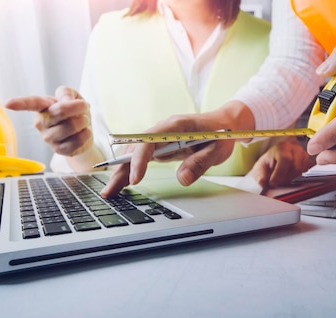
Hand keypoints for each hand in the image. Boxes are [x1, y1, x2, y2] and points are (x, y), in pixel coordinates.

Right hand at [5, 86, 92, 156]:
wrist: (85, 131)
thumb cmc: (75, 111)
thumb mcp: (72, 96)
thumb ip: (66, 93)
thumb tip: (65, 101)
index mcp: (42, 107)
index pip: (31, 103)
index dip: (20, 103)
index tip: (8, 103)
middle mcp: (41, 123)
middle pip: (61, 111)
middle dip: (78, 108)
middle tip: (83, 108)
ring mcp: (49, 138)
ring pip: (71, 126)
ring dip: (84, 121)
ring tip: (83, 121)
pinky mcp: (59, 150)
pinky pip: (77, 141)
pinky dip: (86, 134)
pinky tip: (84, 132)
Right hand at [100, 102, 253, 197]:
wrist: (225, 124)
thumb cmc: (222, 135)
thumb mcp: (217, 150)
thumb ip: (200, 163)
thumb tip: (182, 179)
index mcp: (174, 126)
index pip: (148, 141)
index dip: (139, 160)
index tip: (136, 179)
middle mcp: (162, 130)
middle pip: (134, 148)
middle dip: (120, 168)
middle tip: (109, 190)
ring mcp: (158, 138)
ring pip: (133, 153)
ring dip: (120, 170)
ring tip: (109, 191)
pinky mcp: (159, 146)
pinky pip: (140, 157)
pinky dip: (129, 170)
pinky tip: (121, 184)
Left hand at [249, 138, 314, 189]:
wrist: (274, 161)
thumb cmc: (268, 163)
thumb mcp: (260, 169)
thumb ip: (260, 175)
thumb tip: (262, 182)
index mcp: (282, 147)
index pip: (285, 159)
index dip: (279, 173)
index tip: (273, 182)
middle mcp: (295, 149)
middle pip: (295, 167)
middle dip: (284, 178)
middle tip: (276, 180)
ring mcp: (303, 155)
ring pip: (300, 172)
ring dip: (290, 178)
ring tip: (282, 177)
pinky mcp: (309, 162)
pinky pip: (305, 173)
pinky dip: (297, 177)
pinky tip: (290, 175)